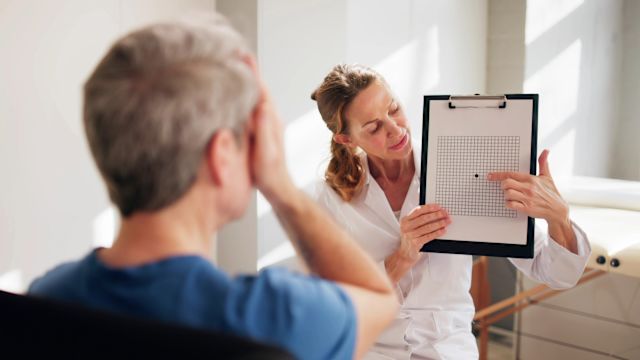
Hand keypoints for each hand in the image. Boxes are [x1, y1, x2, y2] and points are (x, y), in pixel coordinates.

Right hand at [243, 55, 294, 202]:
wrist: (279, 190)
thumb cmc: (270, 176)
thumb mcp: (265, 154)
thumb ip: (264, 131)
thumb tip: (263, 106)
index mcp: (271, 120)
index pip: (260, 90)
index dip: (251, 72)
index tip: (242, 54)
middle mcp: (270, 118)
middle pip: (257, 89)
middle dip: (247, 71)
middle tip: (233, 53)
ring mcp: (266, 124)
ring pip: (254, 97)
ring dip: (245, 82)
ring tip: (232, 69)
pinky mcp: (261, 131)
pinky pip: (251, 108)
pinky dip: (243, 97)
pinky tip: (234, 97)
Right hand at [397, 204, 450, 263]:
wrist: (405, 254)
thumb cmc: (411, 239)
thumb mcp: (411, 227)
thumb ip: (418, 219)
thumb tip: (434, 212)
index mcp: (405, 220)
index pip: (418, 211)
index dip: (429, 208)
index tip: (438, 207)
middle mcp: (406, 227)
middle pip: (424, 218)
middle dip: (436, 215)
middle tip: (445, 214)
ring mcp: (410, 235)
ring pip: (427, 227)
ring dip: (439, 223)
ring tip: (446, 222)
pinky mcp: (415, 243)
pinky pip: (429, 236)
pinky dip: (437, 233)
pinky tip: (443, 230)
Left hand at [487, 149, 567, 224]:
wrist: (558, 210)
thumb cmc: (551, 193)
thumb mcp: (547, 177)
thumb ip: (543, 163)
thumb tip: (545, 151)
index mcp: (531, 179)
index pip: (510, 174)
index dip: (497, 175)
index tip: (490, 176)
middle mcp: (528, 188)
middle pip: (506, 183)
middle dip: (503, 185)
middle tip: (505, 188)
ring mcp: (527, 198)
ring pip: (507, 194)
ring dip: (506, 196)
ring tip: (511, 196)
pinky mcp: (526, 208)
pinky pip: (510, 204)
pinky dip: (508, 204)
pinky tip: (512, 203)